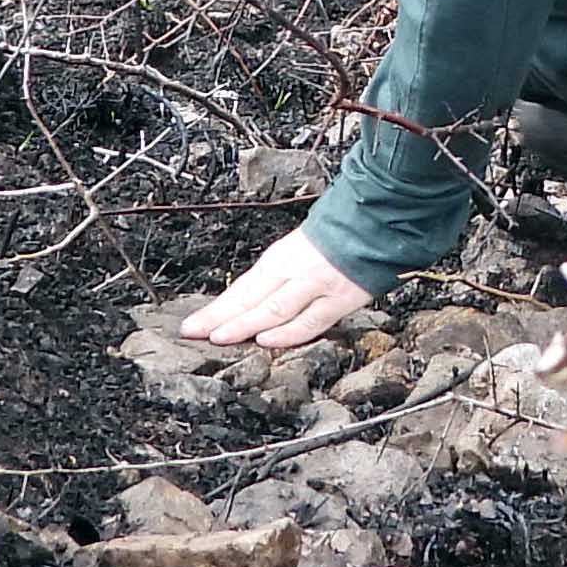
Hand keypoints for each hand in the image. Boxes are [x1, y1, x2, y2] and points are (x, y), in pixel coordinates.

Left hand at [182, 228, 372, 348]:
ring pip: (275, 309)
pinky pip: (310, 320)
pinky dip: (288, 332)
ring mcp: (316, 285)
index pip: (240, 289)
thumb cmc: (335, 241)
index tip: (190, 326)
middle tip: (193, 332)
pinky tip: (268, 341)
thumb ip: (276, 283)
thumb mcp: (297, 254)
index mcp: (280, 259)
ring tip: (220, 337)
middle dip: (220, 318)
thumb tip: (246, 312)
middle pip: (250, 298)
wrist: (376, 225)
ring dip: (245, 324)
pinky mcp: (339, 300)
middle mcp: (293, 271)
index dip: (215, 309)